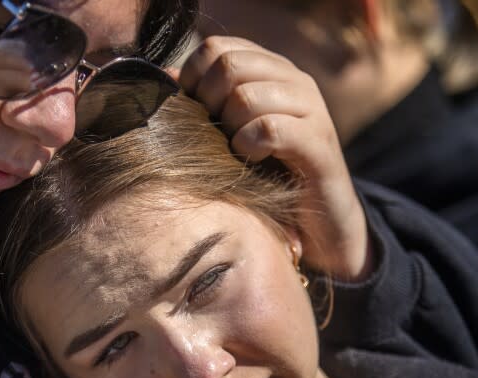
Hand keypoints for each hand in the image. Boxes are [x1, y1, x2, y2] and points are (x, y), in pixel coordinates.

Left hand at [176, 36, 373, 280]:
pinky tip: (250, 160)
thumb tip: (165, 77)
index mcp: (269, 71)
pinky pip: (269, 128)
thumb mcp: (229, 135)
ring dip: (229, 129)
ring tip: (236, 151)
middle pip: (229, 65)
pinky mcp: (318, 143)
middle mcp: (293, 80)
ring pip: (247, 96)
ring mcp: (311, 108)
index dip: (193, 77)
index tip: (193, 111)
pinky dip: (249, 146)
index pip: (217, 47)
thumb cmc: (265, 175)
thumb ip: (203, 103)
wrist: (318, 221)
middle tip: (215, 135)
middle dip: (208, 102)